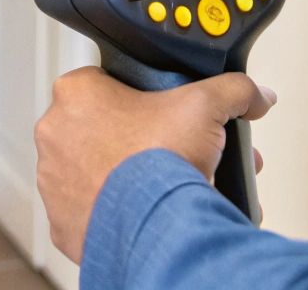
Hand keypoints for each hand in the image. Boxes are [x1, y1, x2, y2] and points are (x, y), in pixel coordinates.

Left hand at [34, 68, 274, 262]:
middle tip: (169, 149)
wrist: (155, 227)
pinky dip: (113, 208)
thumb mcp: (206, 107)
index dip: (138, 94)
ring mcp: (52, 180)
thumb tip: (255, 95)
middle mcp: (54, 134)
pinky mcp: (60, 221)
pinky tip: (144, 208)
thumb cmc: (161, 163)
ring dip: (124, 172)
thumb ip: (232, 90)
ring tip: (163, 182)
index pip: (104, 81)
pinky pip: (88, 209)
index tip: (158, 110)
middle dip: (138, 138)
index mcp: (76, 94)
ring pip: (93, 169)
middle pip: (102, 127)